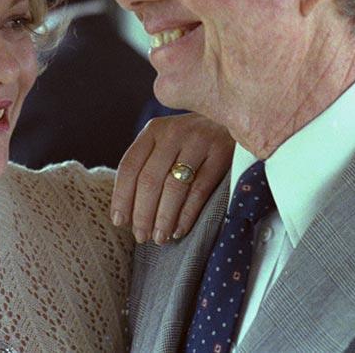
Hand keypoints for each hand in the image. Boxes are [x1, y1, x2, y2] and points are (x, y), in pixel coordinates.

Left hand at [111, 113, 233, 244]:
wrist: (235, 117)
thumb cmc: (192, 140)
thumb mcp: (167, 141)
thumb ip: (148, 164)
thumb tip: (128, 211)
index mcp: (154, 130)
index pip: (129, 166)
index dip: (122, 197)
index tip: (119, 221)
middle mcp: (173, 133)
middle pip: (150, 179)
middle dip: (142, 213)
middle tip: (141, 236)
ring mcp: (199, 141)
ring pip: (174, 186)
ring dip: (164, 217)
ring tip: (160, 238)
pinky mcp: (221, 153)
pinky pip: (200, 190)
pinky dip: (187, 214)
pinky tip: (179, 230)